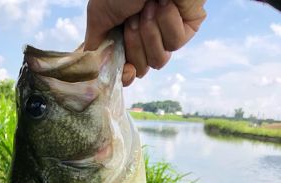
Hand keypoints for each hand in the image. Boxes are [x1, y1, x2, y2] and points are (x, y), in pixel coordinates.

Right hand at [84, 0, 206, 85]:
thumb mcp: (98, 15)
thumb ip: (94, 45)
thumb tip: (93, 68)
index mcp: (126, 38)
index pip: (130, 72)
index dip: (127, 75)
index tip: (126, 70)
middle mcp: (147, 38)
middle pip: (143, 69)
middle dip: (135, 45)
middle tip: (132, 18)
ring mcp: (168, 34)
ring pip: (159, 59)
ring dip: (149, 32)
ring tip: (147, 7)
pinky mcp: (188, 28)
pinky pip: (175, 43)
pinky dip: (166, 22)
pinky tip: (164, 3)